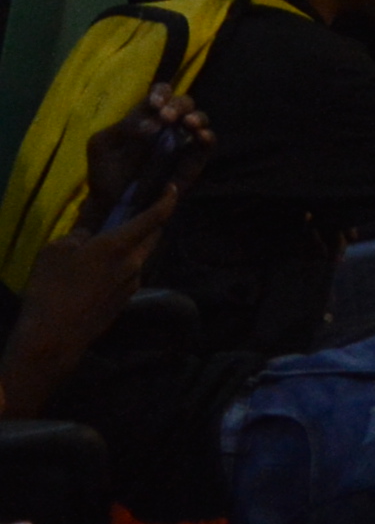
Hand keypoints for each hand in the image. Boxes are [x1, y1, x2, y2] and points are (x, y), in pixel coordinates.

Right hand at [13, 98, 200, 404]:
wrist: (56, 335)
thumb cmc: (52, 287)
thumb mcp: (57, 250)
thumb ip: (81, 232)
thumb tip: (93, 226)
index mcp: (120, 245)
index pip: (155, 216)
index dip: (167, 200)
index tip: (173, 187)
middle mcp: (135, 262)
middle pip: (154, 235)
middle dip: (152, 220)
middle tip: (140, 210)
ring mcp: (133, 282)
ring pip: (144, 254)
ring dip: (137, 243)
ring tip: (115, 237)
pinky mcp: (126, 298)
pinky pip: (133, 272)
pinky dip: (126, 262)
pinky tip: (103, 267)